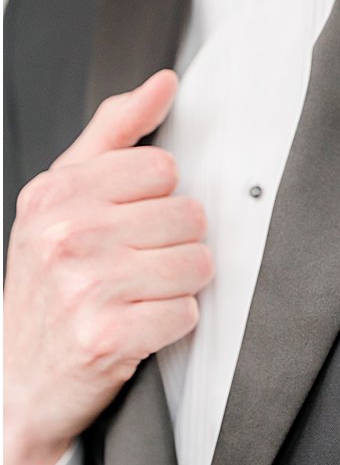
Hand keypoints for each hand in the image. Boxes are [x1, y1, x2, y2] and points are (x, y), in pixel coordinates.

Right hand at [4, 70, 210, 464]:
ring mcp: (84, 286)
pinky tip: (137, 329)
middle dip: (172, 247)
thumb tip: (162, 83)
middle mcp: (65, 235)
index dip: (157, 202)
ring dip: (177, 287)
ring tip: (136, 298)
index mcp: (56, 193)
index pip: (163, 168)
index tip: (128, 226)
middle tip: (133, 269)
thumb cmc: (50, 287)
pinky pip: (187, 313)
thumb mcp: (63, 200)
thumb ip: (114, 134)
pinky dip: (171, 326)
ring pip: (197, 264)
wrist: (16, 381)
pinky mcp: (108, 337)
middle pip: (188, 216)